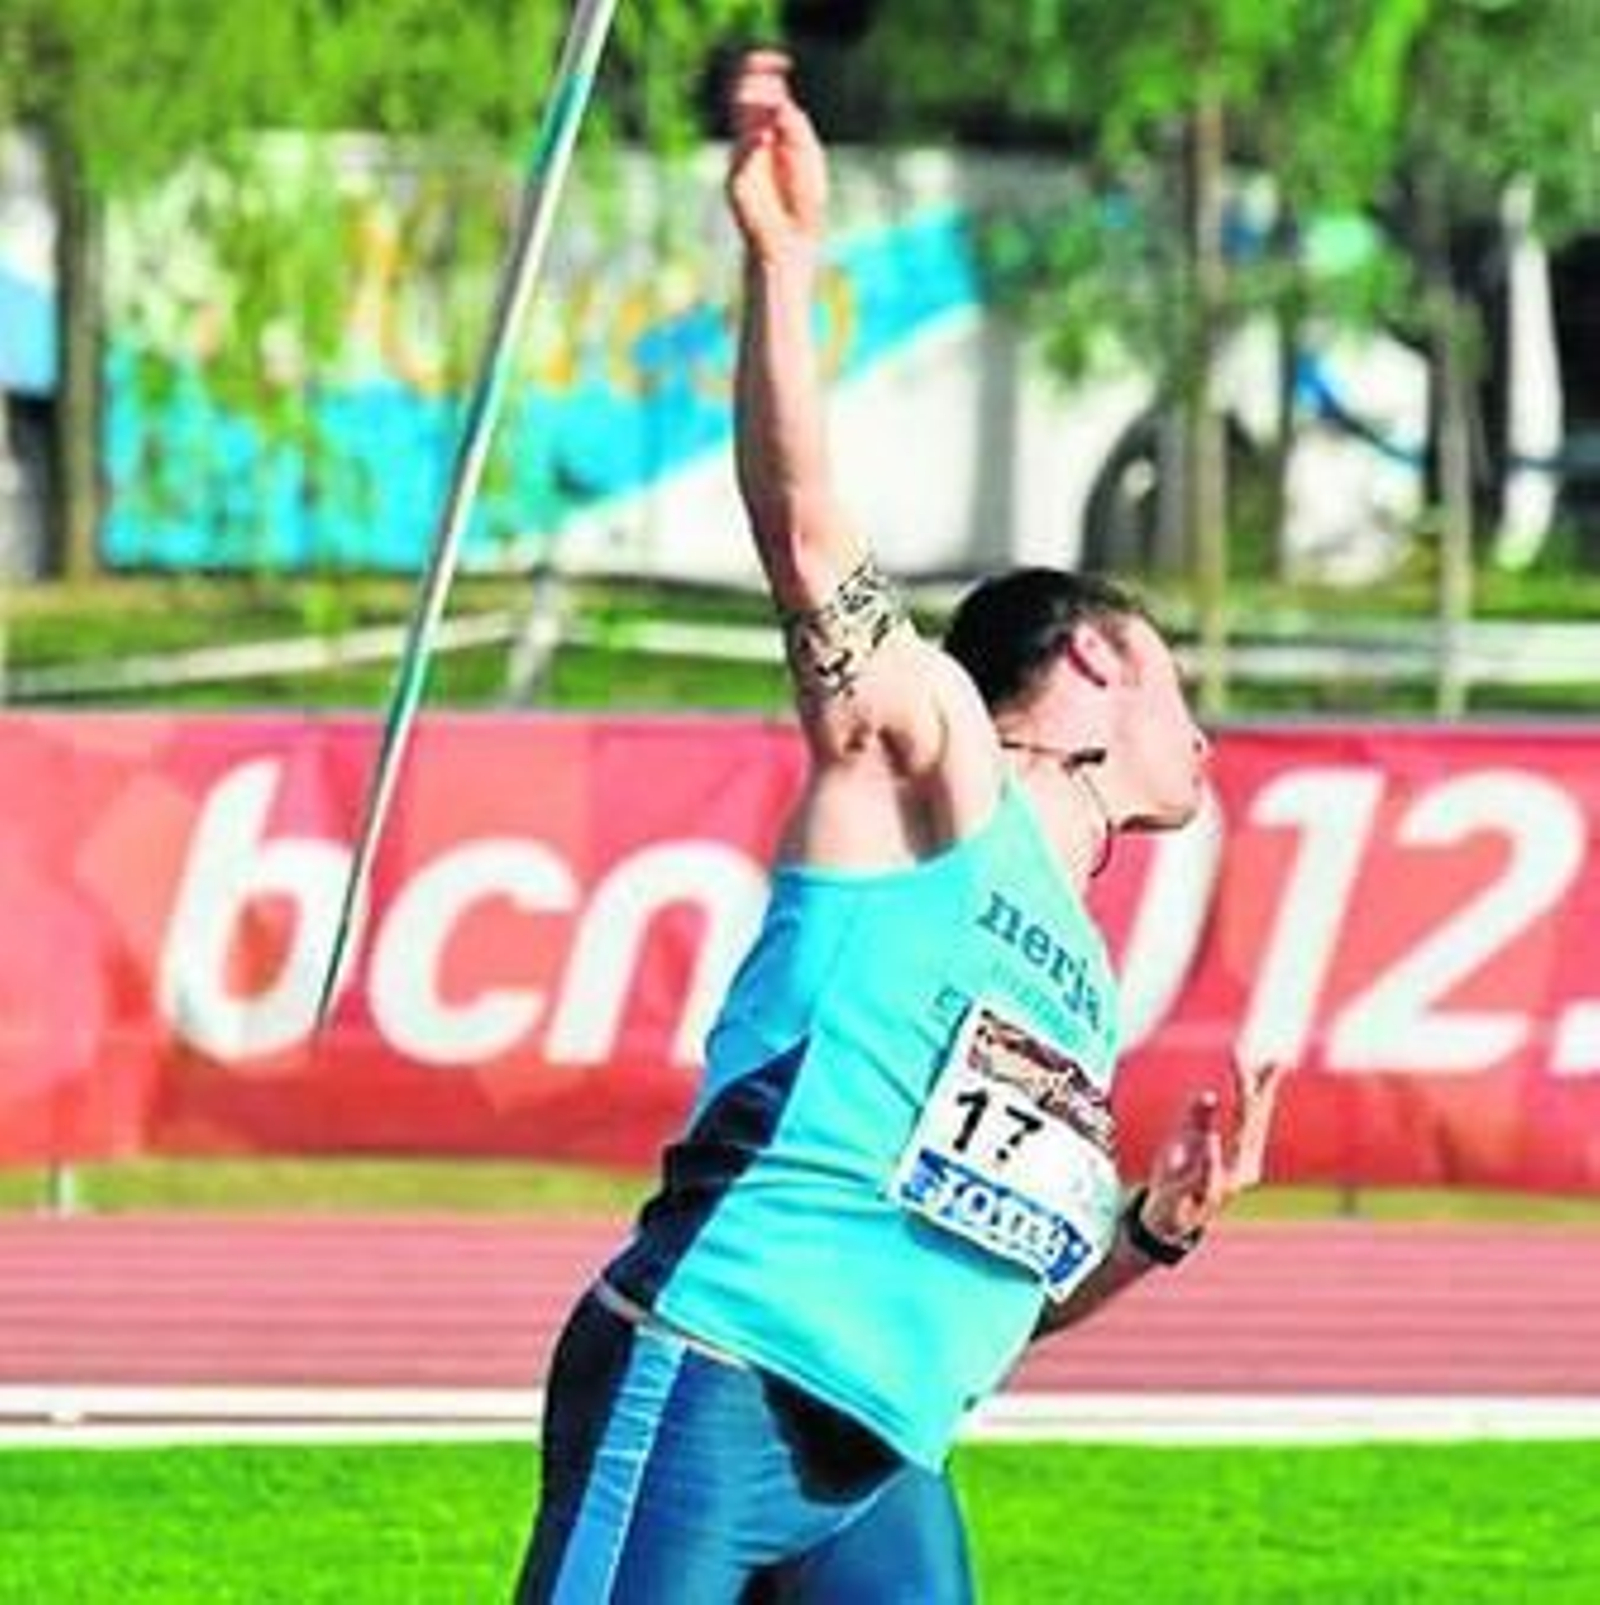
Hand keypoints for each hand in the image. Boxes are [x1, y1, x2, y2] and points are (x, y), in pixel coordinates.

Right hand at [725, 49, 827, 263]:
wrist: (791, 244)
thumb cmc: (802, 205)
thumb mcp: (808, 160)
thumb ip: (797, 131)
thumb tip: (781, 104)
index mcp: (772, 130)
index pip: (762, 89)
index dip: (766, 69)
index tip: (781, 61)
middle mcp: (753, 140)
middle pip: (744, 97)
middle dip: (757, 84)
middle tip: (773, 84)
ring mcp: (742, 160)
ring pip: (738, 121)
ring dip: (753, 108)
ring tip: (772, 106)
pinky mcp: (737, 183)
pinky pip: (740, 155)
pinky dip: (751, 143)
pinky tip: (764, 137)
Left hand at [1138, 1056, 1288, 1246]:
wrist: (1165, 1224)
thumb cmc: (1179, 1179)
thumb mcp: (1185, 1143)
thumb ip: (1196, 1119)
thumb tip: (1208, 1094)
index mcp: (1240, 1154)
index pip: (1256, 1116)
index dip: (1265, 1088)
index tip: (1275, 1060)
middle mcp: (1240, 1169)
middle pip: (1251, 1127)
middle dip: (1254, 1094)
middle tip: (1256, 1065)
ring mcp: (1224, 1185)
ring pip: (1237, 1150)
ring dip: (1242, 1120)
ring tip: (1246, 1092)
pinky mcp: (1199, 1197)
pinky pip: (1208, 1177)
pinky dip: (1211, 1158)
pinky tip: (1211, 1140)